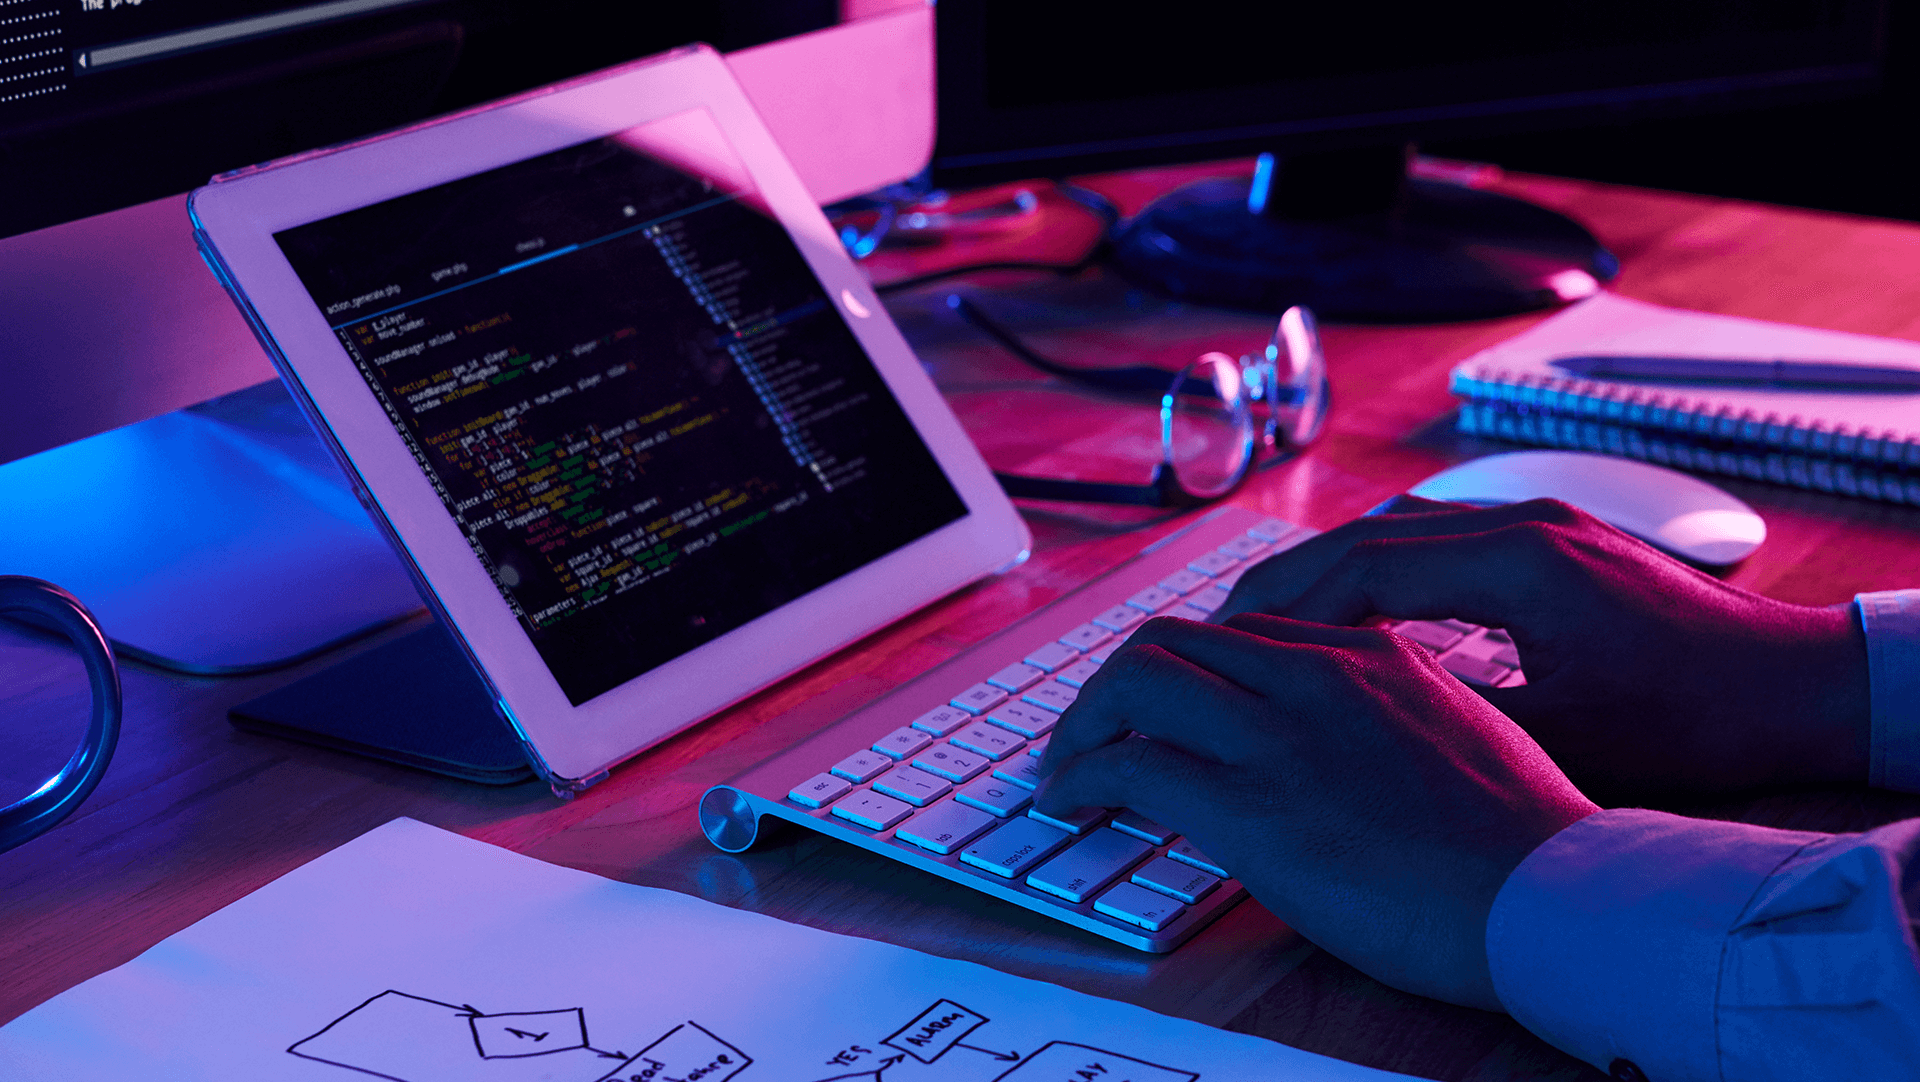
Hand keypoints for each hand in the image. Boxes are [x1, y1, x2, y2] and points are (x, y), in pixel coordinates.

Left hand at [1035, 614, 1596, 1009]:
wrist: (1555, 897)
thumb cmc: (1527, 843)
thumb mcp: (1465, 740)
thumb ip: (1391, 721)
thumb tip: (1343, 754)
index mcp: (1371, 656)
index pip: (1244, 633)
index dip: (1187, 669)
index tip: (1164, 707)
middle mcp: (1317, 674)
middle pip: (1176, 639)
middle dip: (1118, 684)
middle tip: (1094, 730)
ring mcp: (1280, 733)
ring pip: (1138, 678)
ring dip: (1087, 721)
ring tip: (1069, 764)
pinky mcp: (1251, 802)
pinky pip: (1130, 763)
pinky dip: (1083, 776)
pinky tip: (1073, 801)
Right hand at [1219, 497, 1870, 800]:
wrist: (1793, 681)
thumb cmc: (1696, 720)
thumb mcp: (1566, 738)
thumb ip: (1456, 715)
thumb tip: (1352, 721)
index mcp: (1521, 564)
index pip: (1366, 565)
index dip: (1286, 606)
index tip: (1230, 645)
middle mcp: (1524, 523)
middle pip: (1370, 535)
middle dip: (1288, 582)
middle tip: (1220, 630)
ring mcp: (1540, 522)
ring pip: (1400, 530)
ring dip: (1330, 571)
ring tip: (1270, 623)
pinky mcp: (1553, 538)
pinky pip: (1438, 539)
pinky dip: (1381, 570)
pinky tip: (1354, 613)